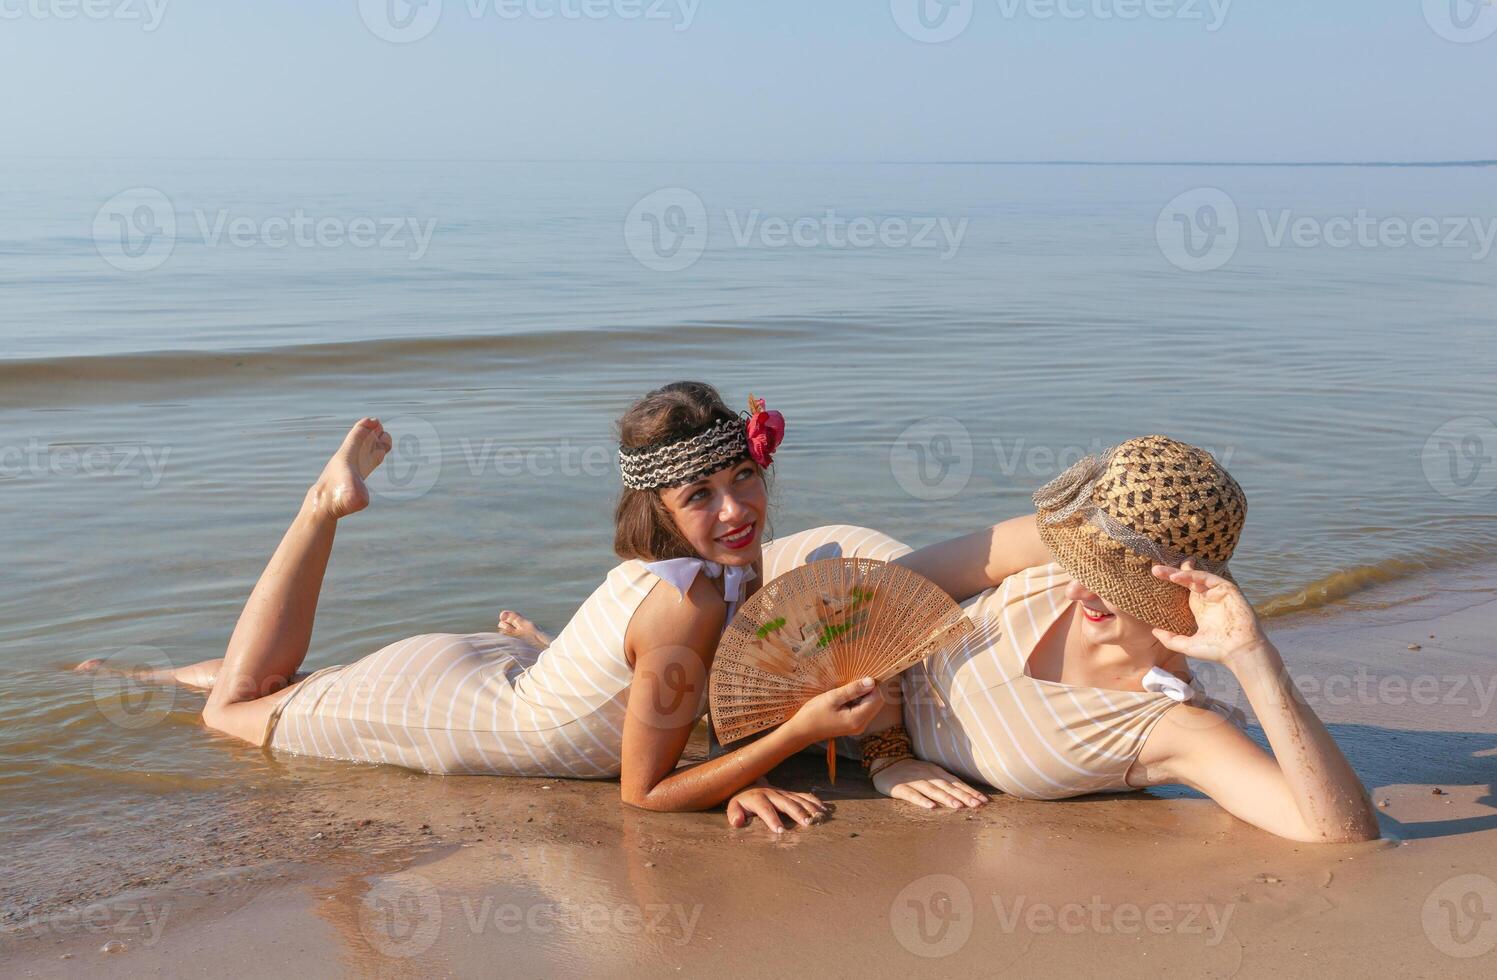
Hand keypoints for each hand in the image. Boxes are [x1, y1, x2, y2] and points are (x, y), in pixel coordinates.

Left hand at [726, 785, 827, 833]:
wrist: (749, 783)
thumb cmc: (742, 801)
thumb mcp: (734, 806)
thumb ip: (734, 814)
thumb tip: (737, 822)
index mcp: (757, 798)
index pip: (765, 808)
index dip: (772, 819)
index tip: (780, 831)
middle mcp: (772, 793)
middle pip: (786, 802)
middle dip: (797, 812)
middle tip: (807, 823)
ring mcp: (783, 792)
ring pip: (798, 798)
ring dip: (809, 807)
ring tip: (819, 817)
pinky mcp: (790, 793)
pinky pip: (804, 796)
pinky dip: (814, 801)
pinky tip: (824, 809)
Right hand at [783, 677, 884, 744]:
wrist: (802, 730)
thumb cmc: (813, 714)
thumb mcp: (832, 698)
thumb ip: (853, 690)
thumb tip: (871, 681)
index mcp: (857, 719)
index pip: (877, 699)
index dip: (873, 685)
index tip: (862, 674)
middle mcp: (861, 725)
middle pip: (876, 703)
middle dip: (869, 689)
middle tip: (854, 679)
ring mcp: (858, 726)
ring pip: (870, 705)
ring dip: (864, 694)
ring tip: (848, 686)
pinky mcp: (853, 724)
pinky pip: (863, 709)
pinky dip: (859, 700)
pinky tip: (847, 695)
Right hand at [872, 759, 987, 809]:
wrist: (885, 761)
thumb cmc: (911, 772)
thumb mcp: (930, 773)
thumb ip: (944, 783)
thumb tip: (966, 795)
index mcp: (937, 772)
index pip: (957, 783)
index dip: (970, 792)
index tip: (984, 801)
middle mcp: (928, 775)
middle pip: (948, 787)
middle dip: (964, 796)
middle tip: (978, 805)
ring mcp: (914, 780)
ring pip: (933, 790)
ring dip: (946, 798)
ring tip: (959, 806)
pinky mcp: (900, 787)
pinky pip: (912, 795)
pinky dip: (922, 800)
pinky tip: (931, 807)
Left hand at [1150, 561, 1271, 666]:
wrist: (1238, 652)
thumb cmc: (1216, 651)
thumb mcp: (1187, 645)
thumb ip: (1170, 639)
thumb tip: (1154, 631)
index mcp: (1200, 608)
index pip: (1184, 590)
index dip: (1172, 583)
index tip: (1156, 578)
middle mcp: (1208, 599)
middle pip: (1188, 580)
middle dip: (1172, 574)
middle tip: (1155, 570)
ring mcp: (1218, 593)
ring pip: (1197, 577)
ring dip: (1181, 572)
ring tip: (1163, 572)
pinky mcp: (1227, 589)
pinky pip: (1208, 578)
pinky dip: (1193, 575)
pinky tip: (1178, 577)